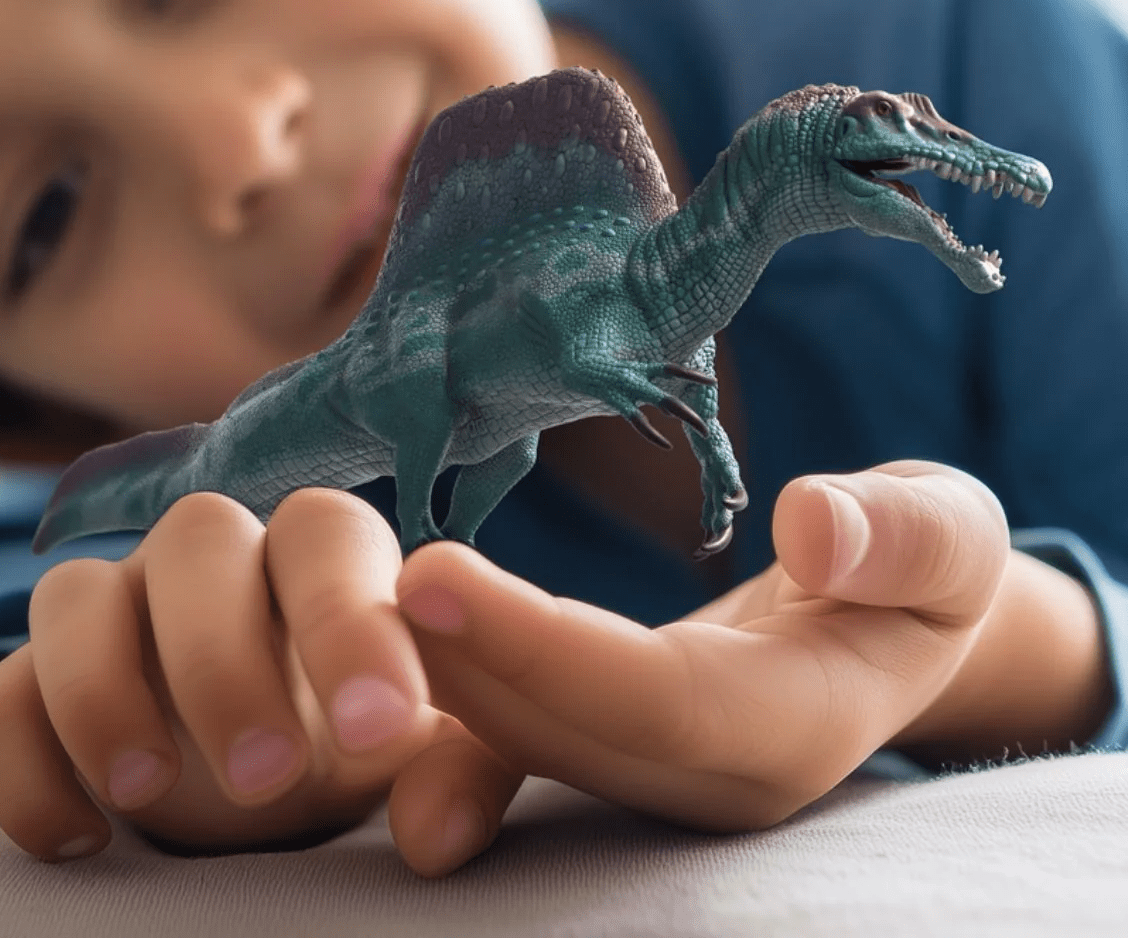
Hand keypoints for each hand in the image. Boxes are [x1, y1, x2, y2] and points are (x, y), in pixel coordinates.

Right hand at [0, 489, 521, 875]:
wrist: (280, 761)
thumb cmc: (358, 730)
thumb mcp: (429, 746)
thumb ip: (460, 766)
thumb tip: (435, 835)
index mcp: (320, 552)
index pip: (326, 533)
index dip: (346, 616)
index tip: (378, 726)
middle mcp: (215, 557)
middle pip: (195, 539)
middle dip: (223, 656)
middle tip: (269, 775)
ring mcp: (121, 606)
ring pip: (77, 593)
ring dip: (104, 691)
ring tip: (149, 791)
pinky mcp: (43, 680)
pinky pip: (3, 693)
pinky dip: (22, 762)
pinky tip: (81, 836)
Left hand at [396, 461, 1100, 830]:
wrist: (886, 616)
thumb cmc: (919, 564)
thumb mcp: (951, 534)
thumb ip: (907, 537)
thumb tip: (816, 530)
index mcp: (797, 720)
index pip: (657, 705)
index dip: (543, 652)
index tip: (433, 573)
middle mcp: (712, 770)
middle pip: (570, 734)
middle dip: (463, 665)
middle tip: (357, 581)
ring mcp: (656, 767)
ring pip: (530, 742)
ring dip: (435, 682)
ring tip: (350, 605)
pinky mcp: (612, 738)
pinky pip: (517, 735)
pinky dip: (445, 699)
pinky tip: (378, 647)